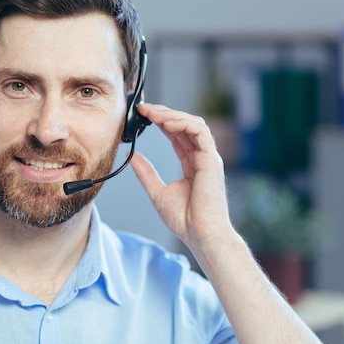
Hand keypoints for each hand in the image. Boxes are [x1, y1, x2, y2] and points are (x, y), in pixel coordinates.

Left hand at [130, 103, 232, 249]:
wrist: (200, 235)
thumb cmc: (185, 220)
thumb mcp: (157, 192)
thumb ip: (146, 172)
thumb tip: (132, 156)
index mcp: (192, 165)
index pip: (178, 136)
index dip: (162, 123)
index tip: (143, 116)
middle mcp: (202, 158)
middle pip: (185, 126)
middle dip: (165, 114)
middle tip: (144, 109)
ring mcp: (208, 158)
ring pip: (194, 124)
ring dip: (172, 115)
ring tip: (152, 113)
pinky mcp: (212, 159)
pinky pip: (200, 132)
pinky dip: (183, 123)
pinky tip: (166, 122)